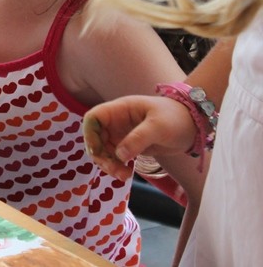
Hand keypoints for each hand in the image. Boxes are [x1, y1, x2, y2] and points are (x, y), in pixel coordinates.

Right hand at [83, 94, 197, 179]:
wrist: (194, 126)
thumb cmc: (176, 118)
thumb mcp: (158, 127)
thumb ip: (138, 139)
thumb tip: (119, 155)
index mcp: (120, 110)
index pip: (93, 118)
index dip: (89, 134)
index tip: (97, 151)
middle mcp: (116, 122)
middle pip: (95, 138)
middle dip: (100, 155)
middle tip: (114, 169)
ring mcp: (122, 134)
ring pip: (103, 151)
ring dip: (108, 164)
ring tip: (123, 175)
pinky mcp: (129, 146)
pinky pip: (114, 158)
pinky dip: (116, 167)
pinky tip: (126, 173)